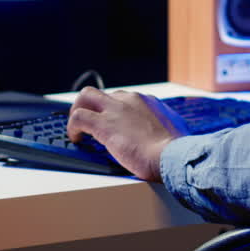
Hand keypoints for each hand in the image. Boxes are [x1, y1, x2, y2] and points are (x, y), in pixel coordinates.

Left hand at [66, 87, 188, 181]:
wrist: (170, 156)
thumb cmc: (175, 150)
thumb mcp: (176, 129)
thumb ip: (168, 124)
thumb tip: (172, 129)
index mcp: (147, 101)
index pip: (123, 98)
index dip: (113, 111)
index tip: (111, 123)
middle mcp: (130, 100)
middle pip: (103, 93)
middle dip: (93, 107)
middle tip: (90, 124)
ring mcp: (116, 110)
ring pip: (86, 96)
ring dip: (78, 110)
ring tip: (78, 129)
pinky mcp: (104, 124)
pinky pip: (79, 117)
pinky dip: (73, 127)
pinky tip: (76, 139)